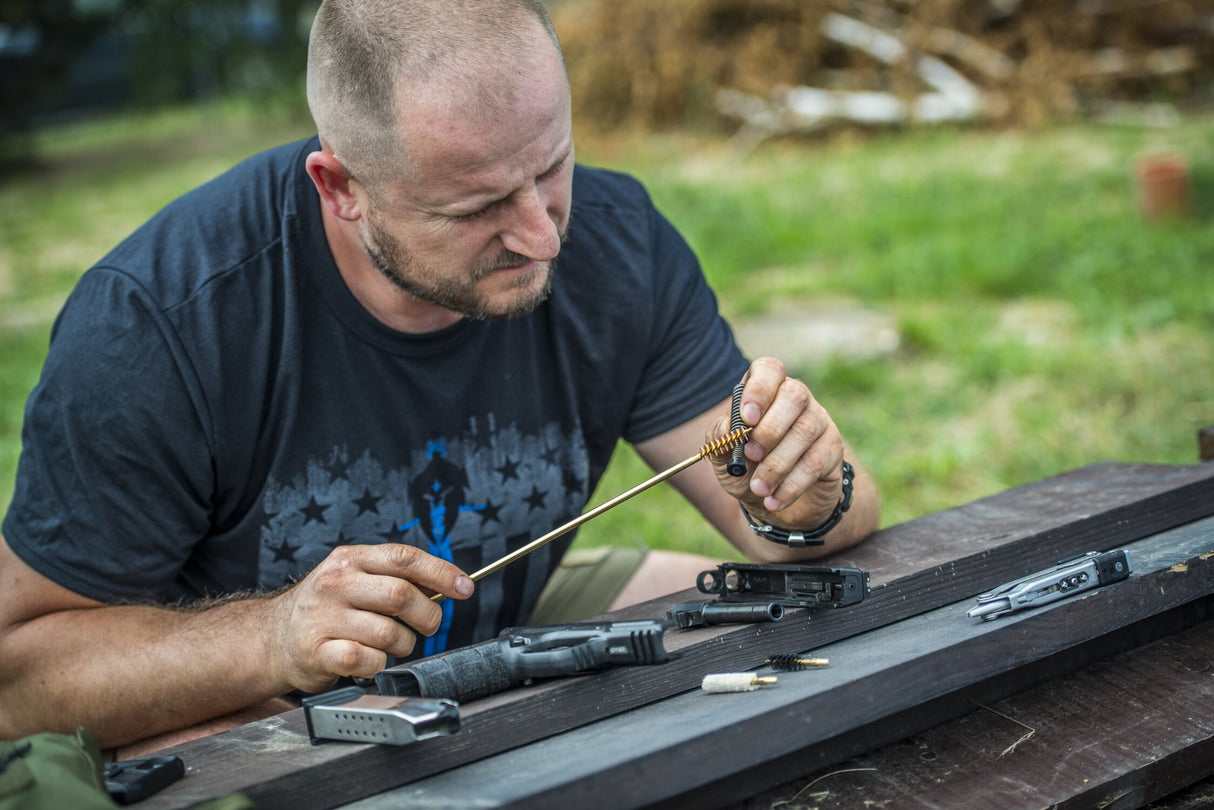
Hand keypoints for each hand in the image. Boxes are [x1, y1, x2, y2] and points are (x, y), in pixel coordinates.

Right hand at [265, 544, 472, 692]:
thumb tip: (447, 584)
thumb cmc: (326, 609)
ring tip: (392, 645)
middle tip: (427, 626)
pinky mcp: (317, 651)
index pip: (404, 558)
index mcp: (350, 560)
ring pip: (389, 632)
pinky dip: (377, 664)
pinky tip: (368, 660)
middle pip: (401, 595)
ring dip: (403, 644)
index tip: (464, 588)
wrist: (272, 638)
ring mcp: (324, 617)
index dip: (441, 572)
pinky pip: (366, 659)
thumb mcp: (355, 580)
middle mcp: (335, 584)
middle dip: (427, 616)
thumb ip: (395, 578)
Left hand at [710, 357, 845, 530]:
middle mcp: (796, 400)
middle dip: (770, 428)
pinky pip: (815, 462)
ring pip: (805, 432)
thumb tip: (726, 428)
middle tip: (750, 455)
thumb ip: (719, 440)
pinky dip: (791, 485)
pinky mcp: (832, 450)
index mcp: (766, 391)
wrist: (772, 502)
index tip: (746, 418)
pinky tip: (773, 500)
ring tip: (758, 488)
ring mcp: (819, 422)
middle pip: (794, 395)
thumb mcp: (723, 458)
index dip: (759, 389)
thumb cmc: (747, 470)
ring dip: (776, 464)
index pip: (770, 369)